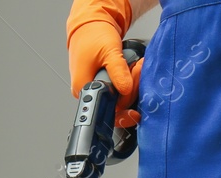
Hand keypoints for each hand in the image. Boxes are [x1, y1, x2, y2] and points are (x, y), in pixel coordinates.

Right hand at [67, 0, 140, 127]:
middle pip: (115, 106)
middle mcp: (87, 93)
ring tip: (136, 66)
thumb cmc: (94, 36)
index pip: (107, 109)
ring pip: (119, 99)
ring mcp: (95, 90)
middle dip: (131, 90)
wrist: (90, 26)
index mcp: (83, 88)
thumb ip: (118, 71)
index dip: (124, 104)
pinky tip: (132, 70)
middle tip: (137, 69)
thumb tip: (126, 89)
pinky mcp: (102, 86)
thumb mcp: (109, 51)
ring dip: (132, 84)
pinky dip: (128, 82)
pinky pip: (118, 91)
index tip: (135, 91)